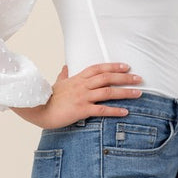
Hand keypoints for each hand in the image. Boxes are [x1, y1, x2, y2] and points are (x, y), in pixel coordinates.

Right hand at [10, 62, 142, 127]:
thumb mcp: (57, 83)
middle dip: (125, 77)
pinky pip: (101, 110)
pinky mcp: (81, 110)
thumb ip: (64, 75)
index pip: (98, 68)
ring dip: (124, 92)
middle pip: (107, 78)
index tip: (126, 66)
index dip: (113, 66)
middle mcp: (82, 85)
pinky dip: (115, 110)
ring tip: (138, 93)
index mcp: (77, 78)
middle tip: (139, 78)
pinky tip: (125, 111)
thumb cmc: (47, 97)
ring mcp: (82, 97)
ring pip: (107, 92)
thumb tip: (65, 67)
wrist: (38, 109)